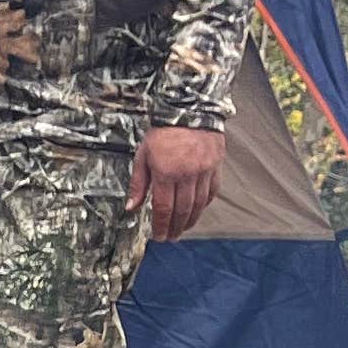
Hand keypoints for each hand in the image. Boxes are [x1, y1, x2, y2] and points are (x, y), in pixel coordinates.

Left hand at [131, 124, 223, 243]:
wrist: (189, 110)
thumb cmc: (163, 132)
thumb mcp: (143, 156)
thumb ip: (138, 184)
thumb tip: (131, 207)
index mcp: (166, 173)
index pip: (164, 208)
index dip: (161, 226)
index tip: (159, 236)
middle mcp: (187, 175)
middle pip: (182, 210)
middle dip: (175, 227)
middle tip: (171, 237)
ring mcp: (203, 171)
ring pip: (199, 204)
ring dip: (190, 220)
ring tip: (183, 229)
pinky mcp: (215, 165)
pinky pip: (212, 190)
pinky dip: (205, 204)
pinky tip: (198, 210)